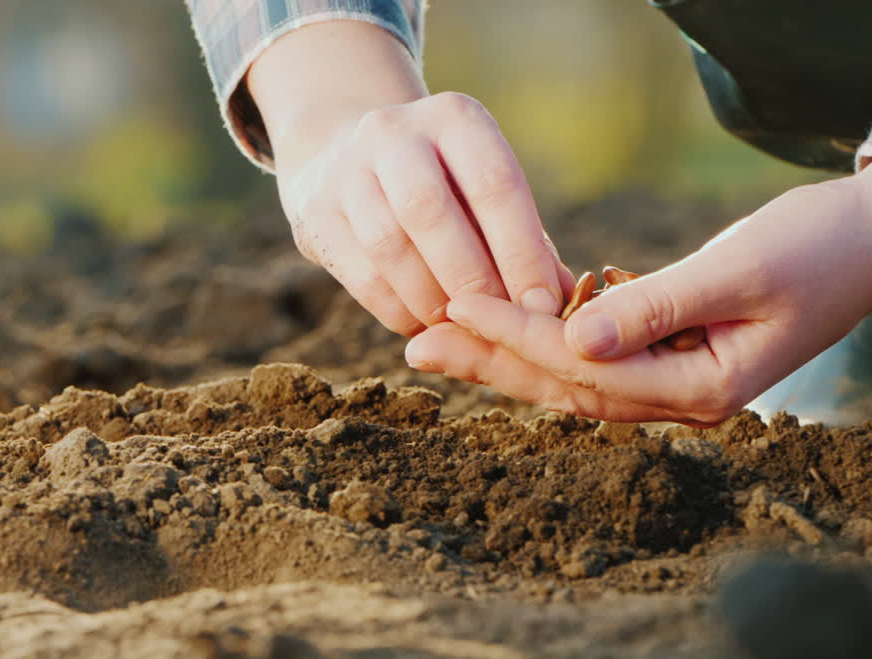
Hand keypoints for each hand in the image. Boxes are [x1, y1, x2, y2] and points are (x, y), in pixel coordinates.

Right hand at [248, 22, 571, 336]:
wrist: (343, 153)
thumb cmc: (442, 185)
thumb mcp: (482, 189)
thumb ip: (522, 242)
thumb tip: (556, 308)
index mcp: (454, 118)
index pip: (493, 183)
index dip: (521, 252)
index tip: (543, 307)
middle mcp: (393, 132)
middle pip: (430, 211)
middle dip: (471, 278)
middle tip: (499, 325)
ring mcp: (345, 169)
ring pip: (389, 245)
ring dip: (430, 299)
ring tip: (460, 327)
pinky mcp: (314, 212)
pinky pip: (360, 275)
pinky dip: (398, 310)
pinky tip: (423, 326)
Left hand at [403, 160, 871, 425]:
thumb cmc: (818, 246)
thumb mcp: (740, 271)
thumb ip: (655, 307)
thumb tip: (571, 340)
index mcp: (702, 391)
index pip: (584, 366)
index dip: (517, 334)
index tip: (457, 302)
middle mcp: (682, 401)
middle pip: (564, 387)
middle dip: (488, 362)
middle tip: (415, 342)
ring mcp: (676, 384)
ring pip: (570, 377)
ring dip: (506, 354)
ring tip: (441, 335)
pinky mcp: (670, 356)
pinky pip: (593, 357)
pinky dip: (544, 340)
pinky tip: (501, 320)